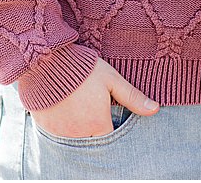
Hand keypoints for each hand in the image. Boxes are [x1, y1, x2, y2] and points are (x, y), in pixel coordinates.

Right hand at [31, 59, 157, 138]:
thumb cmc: (83, 69)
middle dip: (96, 127)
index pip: (110, 137)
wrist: (47, 62)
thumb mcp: (112, 80)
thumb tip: (155, 109)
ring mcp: (60, 132)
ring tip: (80, 104)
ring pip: (75, 137)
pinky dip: (64, 123)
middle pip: (92, 139)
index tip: (110, 113)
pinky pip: (58, 132)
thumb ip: (132, 97)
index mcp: (97, 124)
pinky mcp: (45, 127)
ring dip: (80, 126)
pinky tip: (66, 106)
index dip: (112, 125)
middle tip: (93, 107)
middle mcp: (78, 133)